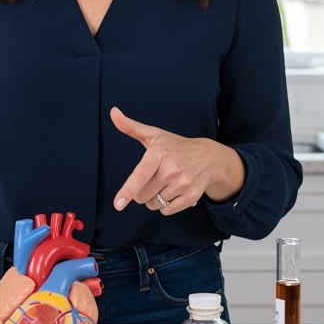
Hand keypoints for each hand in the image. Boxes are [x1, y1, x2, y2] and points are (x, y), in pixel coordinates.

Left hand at [109, 107, 244, 215]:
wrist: (209, 158)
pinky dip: (166, 206)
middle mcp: (171, 169)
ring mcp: (183, 184)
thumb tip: (113, 112)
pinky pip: (167, 211)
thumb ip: (131, 127)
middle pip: (142, 196)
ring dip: (154, 199)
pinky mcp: (192, 196)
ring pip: (154, 204)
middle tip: (153, 179)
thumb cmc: (176, 146)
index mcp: (159, 154)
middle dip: (142, 192)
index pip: (140, 176)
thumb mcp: (154, 135)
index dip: (127, 191)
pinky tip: (173, 192)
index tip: (118, 204)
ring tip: (165, 184)